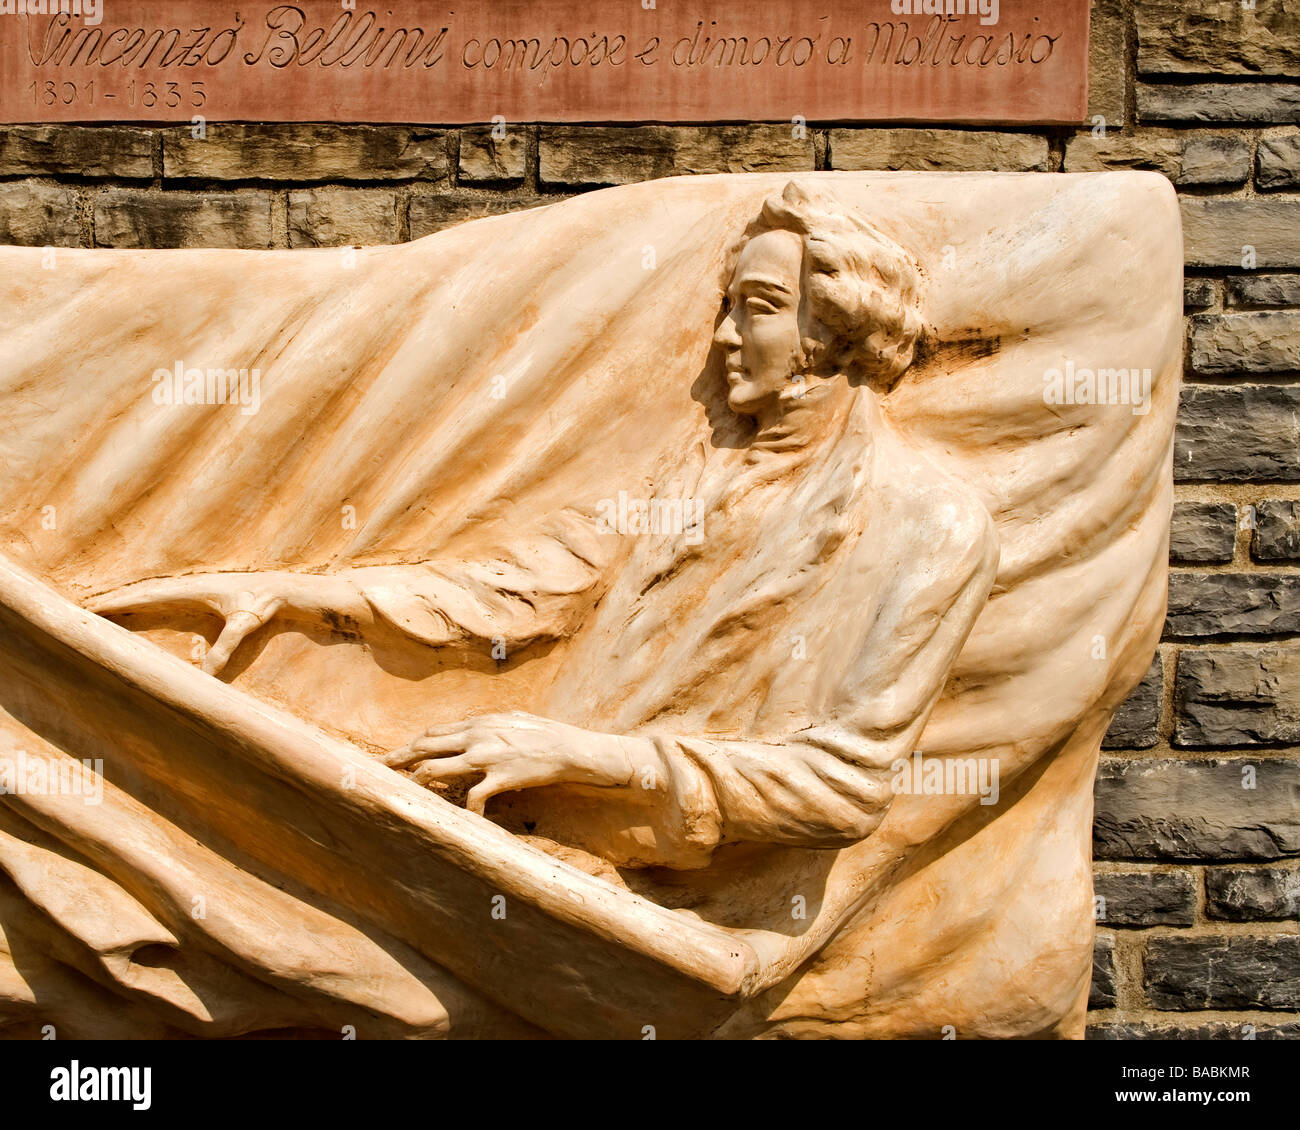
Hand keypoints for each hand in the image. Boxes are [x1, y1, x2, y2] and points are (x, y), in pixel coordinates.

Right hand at [88, 572, 288, 675]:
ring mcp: (195, 587)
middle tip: (85, 609)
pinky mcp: (203, 593)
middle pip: (144, 592)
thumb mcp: (244, 626)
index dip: (121, 602)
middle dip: (116, 601)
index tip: (94, 607)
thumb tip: (205, 676)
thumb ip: (225, 648)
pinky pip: (167, 596)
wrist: (283, 589)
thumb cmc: (264, 604)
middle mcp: (190, 586)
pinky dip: (148, 599)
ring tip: (104, 608)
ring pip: (153, 592)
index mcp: (193, 590)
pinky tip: (141, 605)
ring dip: (130, 599)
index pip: (148, 596)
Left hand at [384, 711, 641, 813]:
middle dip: (400, 758)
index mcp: (480, 723)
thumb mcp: (514, 720)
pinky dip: (466, 811)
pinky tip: (465, 821)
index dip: (413, 743)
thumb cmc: (547, 734)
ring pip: (437, 768)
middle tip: (380, 769)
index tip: (397, 754)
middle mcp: (477, 737)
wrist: (572, 749)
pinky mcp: (500, 778)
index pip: (434, 732)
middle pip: (426, 746)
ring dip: (418, 781)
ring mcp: (487, 757)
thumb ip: (489, 726)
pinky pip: (473, 797)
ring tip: (406, 793)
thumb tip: (472, 730)